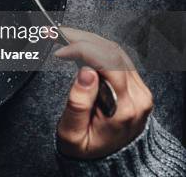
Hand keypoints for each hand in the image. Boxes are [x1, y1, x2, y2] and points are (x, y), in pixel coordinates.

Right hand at [55, 28, 152, 158]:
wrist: (106, 161)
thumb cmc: (85, 149)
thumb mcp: (72, 134)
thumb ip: (78, 104)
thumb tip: (86, 71)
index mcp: (122, 109)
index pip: (107, 64)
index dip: (81, 50)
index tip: (59, 51)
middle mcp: (137, 97)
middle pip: (112, 53)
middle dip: (81, 38)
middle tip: (55, 33)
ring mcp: (139, 90)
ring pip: (115, 51)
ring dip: (87, 39)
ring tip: (63, 35)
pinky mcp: (135, 86)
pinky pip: (117, 58)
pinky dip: (95, 47)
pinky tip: (78, 44)